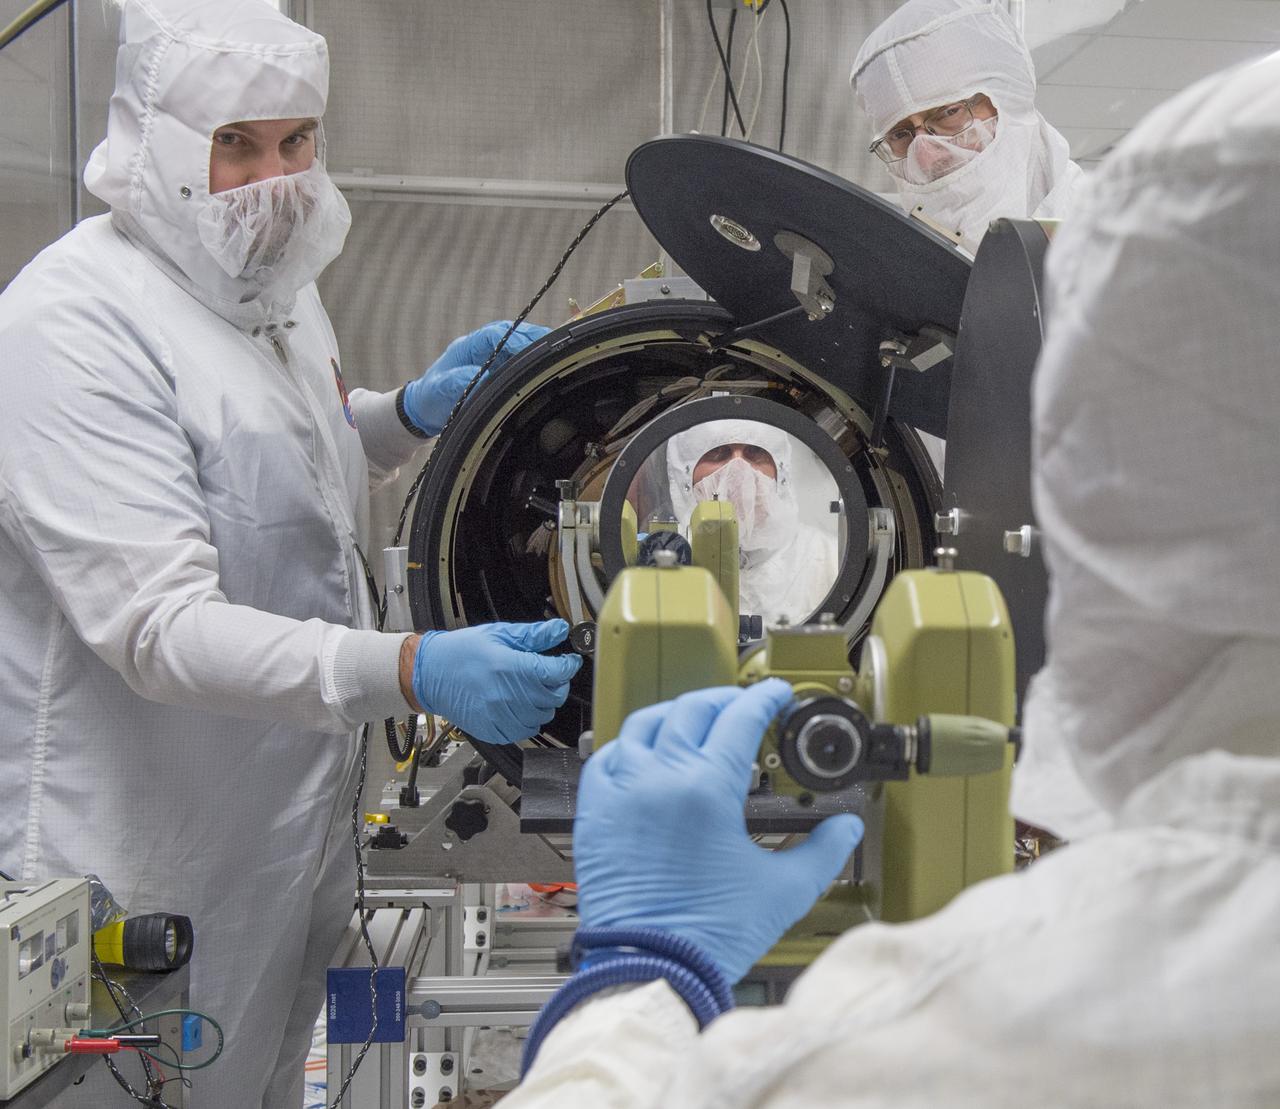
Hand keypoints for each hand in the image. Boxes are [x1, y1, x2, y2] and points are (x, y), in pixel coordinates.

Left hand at [402, 320, 550, 435]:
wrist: (426, 409)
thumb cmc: (431, 397)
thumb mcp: (440, 390)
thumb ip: (459, 381)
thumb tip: (484, 379)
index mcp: (469, 346)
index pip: (497, 334)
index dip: (516, 339)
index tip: (531, 348)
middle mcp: (484, 348)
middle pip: (515, 335)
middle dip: (536, 339)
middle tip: (557, 347)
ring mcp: (494, 358)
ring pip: (521, 346)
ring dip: (539, 349)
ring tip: (560, 356)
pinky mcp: (500, 371)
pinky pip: (521, 362)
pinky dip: (536, 363)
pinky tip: (551, 369)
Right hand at [412, 619, 580, 744]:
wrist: (430, 673)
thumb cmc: (461, 652)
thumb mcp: (500, 634)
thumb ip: (534, 635)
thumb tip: (559, 630)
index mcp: (509, 667)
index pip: (555, 673)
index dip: (568, 666)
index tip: (568, 661)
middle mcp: (506, 695)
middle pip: (552, 697)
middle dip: (556, 684)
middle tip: (548, 673)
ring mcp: (498, 715)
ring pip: (542, 716)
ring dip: (543, 703)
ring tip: (530, 689)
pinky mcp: (492, 730)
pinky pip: (524, 731)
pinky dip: (528, 720)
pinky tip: (519, 705)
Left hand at [573, 680, 863, 982]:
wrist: (651, 967)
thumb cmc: (709, 934)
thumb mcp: (784, 890)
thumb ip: (821, 851)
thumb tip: (845, 828)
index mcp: (708, 788)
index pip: (741, 717)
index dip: (765, 699)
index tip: (775, 697)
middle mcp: (660, 778)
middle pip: (693, 710)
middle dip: (725, 701)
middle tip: (743, 708)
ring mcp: (621, 791)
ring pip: (645, 723)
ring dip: (676, 714)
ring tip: (695, 721)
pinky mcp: (595, 812)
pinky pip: (607, 757)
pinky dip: (630, 745)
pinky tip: (644, 753)